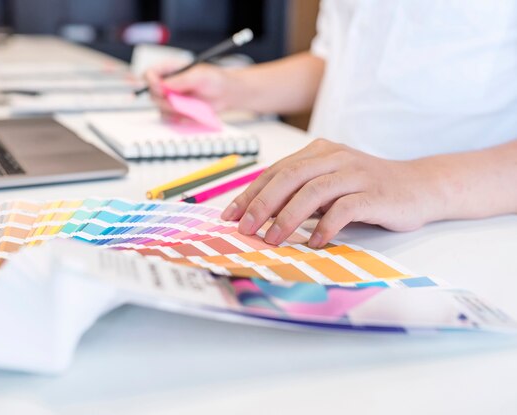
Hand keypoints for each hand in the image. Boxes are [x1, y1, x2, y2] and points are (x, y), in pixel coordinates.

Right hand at [144, 62, 235, 120]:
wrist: (226, 94)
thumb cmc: (215, 79)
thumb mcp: (199, 74)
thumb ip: (180, 79)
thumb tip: (165, 85)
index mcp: (170, 70)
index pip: (149, 74)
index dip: (151, 82)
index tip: (161, 89)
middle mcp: (168, 84)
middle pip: (152, 94)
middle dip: (164, 100)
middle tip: (178, 102)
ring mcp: (172, 98)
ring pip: (160, 108)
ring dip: (173, 110)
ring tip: (189, 107)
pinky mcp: (177, 111)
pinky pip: (169, 118)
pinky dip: (178, 118)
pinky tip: (190, 114)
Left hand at [221, 139, 442, 247]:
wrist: (420, 186)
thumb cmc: (367, 189)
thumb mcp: (329, 186)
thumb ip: (300, 194)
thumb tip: (260, 217)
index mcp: (318, 152)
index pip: (275, 171)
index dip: (250, 194)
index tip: (230, 216)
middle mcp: (334, 157)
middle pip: (289, 177)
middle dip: (261, 204)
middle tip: (244, 229)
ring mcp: (356, 173)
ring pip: (313, 191)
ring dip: (288, 217)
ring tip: (272, 239)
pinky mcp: (374, 193)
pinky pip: (344, 208)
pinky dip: (325, 226)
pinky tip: (313, 242)